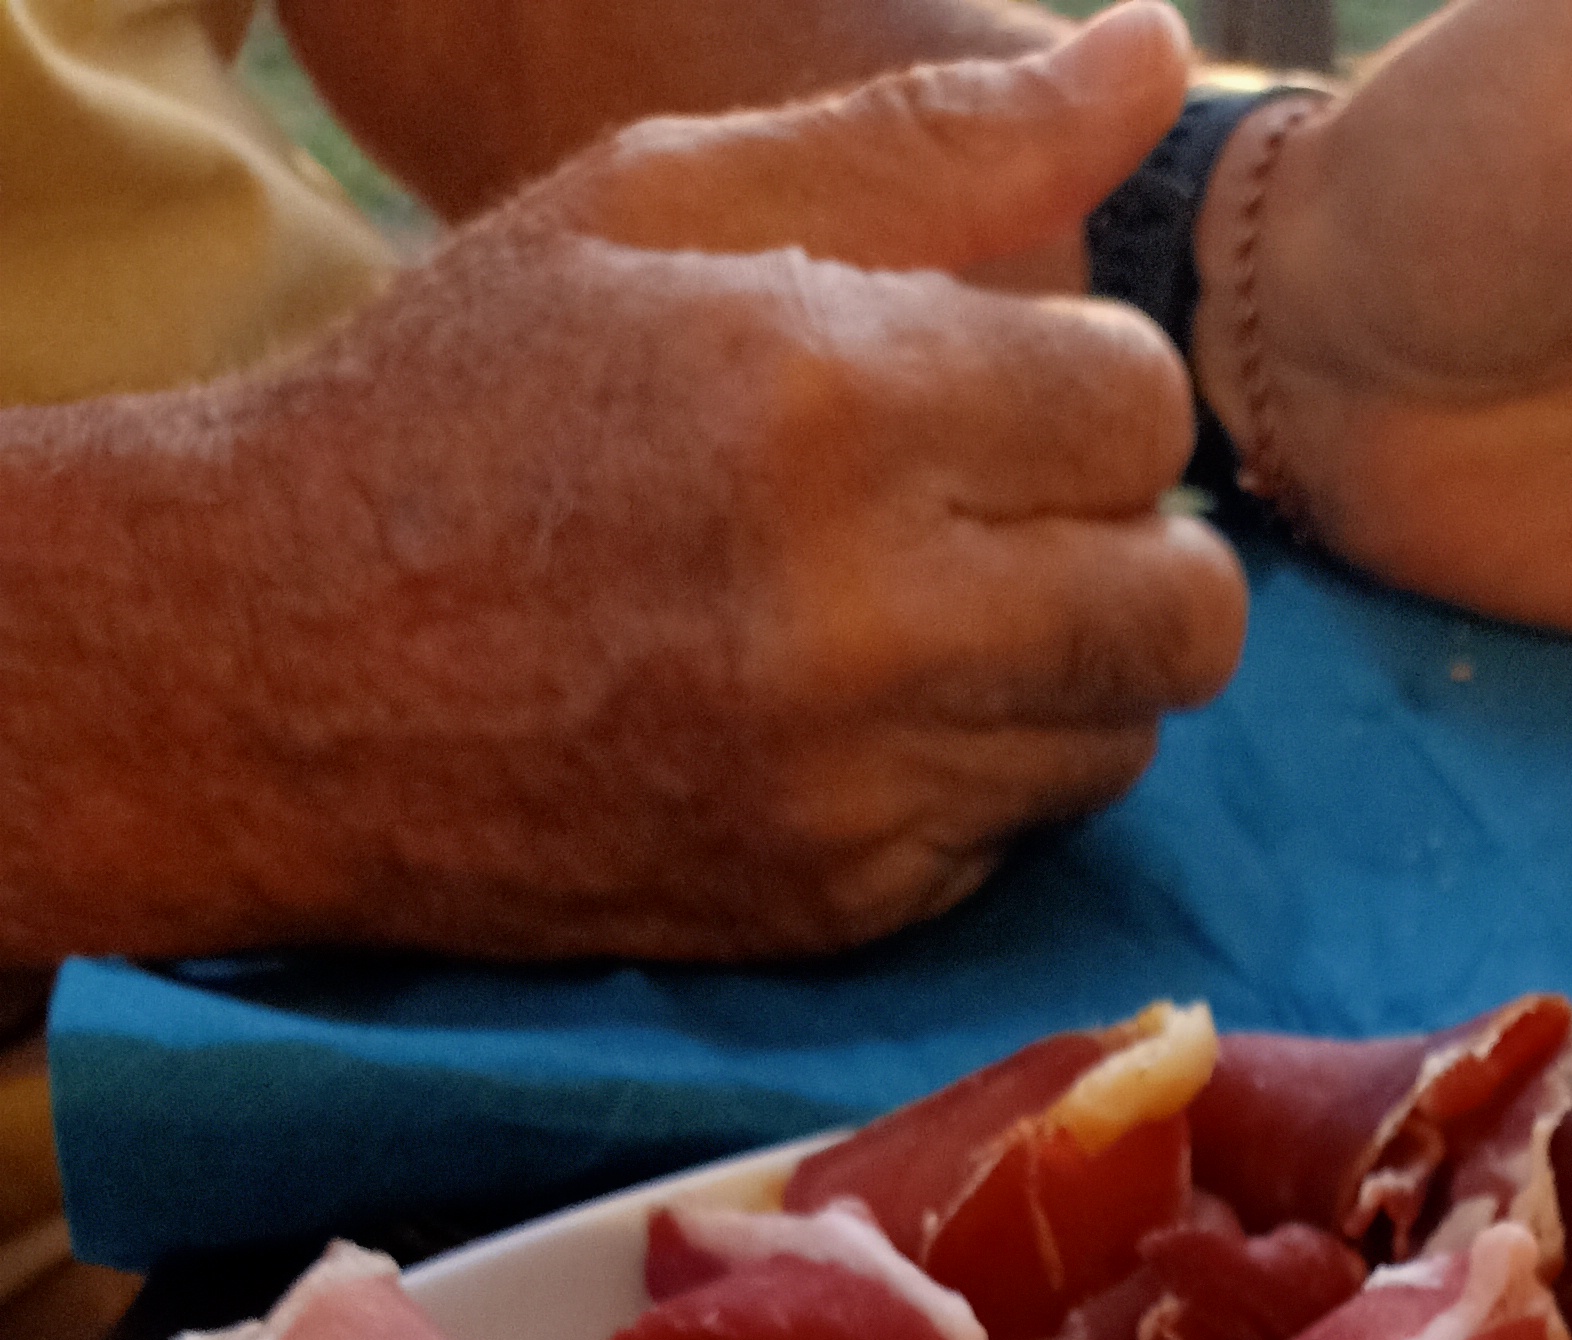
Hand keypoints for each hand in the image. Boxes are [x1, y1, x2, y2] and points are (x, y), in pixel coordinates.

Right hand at [0, 9, 1244, 963]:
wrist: (272, 667)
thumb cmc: (467, 401)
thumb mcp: (662, 207)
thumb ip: (934, 141)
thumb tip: (1152, 53)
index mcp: (831, 394)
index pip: (1141, 407)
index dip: (1091, 391)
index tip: (1001, 391)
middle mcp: (862, 609)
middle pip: (1183, 603)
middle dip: (1133, 544)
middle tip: (1018, 519)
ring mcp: (852, 782)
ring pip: (1119, 735)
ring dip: (1066, 672)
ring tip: (932, 614)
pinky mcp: (833, 906)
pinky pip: (1011, 841)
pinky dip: (972, 778)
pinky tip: (856, 717)